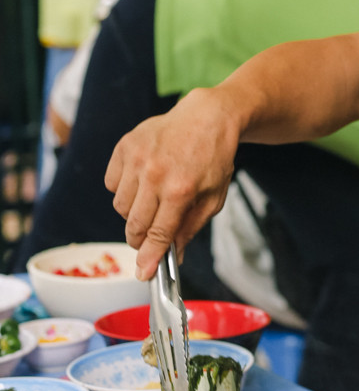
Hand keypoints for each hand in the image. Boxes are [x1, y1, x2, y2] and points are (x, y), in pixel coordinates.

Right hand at [104, 88, 239, 279]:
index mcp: (181, 190)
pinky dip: (124, 189)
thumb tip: (174, 258)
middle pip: (134, 225)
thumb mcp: (213, 198)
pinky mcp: (125, 146)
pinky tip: (142, 180)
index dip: (149, 258)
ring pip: (120, 207)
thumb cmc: (214, 159)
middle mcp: (155, 174)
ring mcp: (137, 158)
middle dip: (140, 239)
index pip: (158, 234)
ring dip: (133, 213)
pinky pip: (112, 184)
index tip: (143, 274)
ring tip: (152, 200)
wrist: (208, 117)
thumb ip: (190, 228)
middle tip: (149, 237)